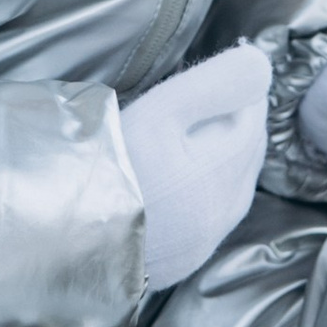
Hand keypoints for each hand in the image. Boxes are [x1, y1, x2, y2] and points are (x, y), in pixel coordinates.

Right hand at [121, 44, 271, 285]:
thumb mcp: (161, 111)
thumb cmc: (110, 167)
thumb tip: (261, 63)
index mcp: (222, 175)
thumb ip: (215, 84)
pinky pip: (210, 218)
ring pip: (232, 189)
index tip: (221, 73)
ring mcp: (202, 243)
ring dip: (224, 159)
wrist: (65, 239)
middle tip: (208, 99)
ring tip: (193, 136)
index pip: (252, 119)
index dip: (240, 91)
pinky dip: (206, 192)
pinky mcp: (181, 263)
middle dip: (235, 124)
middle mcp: (222, 214)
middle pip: (246, 156)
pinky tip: (182, 182)